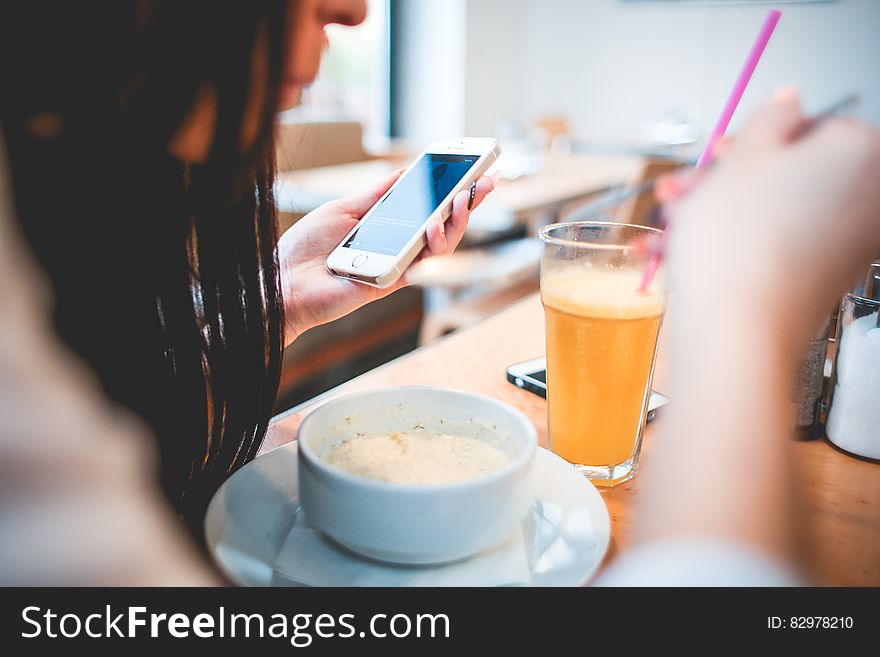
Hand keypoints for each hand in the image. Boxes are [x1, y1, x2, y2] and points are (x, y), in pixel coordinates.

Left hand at [278, 168, 497, 342]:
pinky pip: (423, 262)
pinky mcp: (394, 281)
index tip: (474, 169)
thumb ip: (377, 195)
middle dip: (469, 202)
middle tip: (486, 180)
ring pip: (442, 244)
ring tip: (462, 198)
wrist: (284, 282)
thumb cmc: (307, 248)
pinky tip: (434, 222)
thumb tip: (405, 172)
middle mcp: (397, 245)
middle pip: (444, 224)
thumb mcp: (344, 209)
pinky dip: (433, 241)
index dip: (452, 190)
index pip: (428, 205)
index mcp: (387, 225)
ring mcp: (398, 264)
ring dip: (457, 220)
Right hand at [666, 91, 879, 346]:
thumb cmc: (739, 248)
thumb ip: (770, 117)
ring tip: (672, 226)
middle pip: (792, 171)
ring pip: (778, 210)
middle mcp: (871, 196)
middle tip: (690, 190)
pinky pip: (778, 245)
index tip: (722, 154)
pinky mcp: (825, 277)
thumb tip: (789, 100)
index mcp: (861, 151)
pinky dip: (737, 244)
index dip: (757, 140)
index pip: (810, 125)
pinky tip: (686, 252)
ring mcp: (851, 242)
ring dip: (719, 213)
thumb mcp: (744, 158)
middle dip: (729, 181)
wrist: (736, 331)